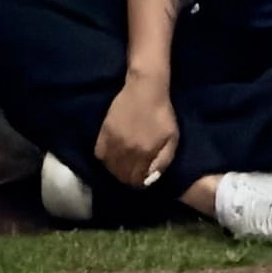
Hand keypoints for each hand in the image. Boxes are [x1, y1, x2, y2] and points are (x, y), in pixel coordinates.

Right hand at [93, 78, 182, 194]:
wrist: (145, 89)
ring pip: (109, 167)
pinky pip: (99, 154)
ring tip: (121, 167)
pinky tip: (111, 156)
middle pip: (121, 175)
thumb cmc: (162, 113)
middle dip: (127, 178)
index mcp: (145, 153)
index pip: (136, 180)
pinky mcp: (104, 132)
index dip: (138, 183)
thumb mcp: (172, 138)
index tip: (140, 181)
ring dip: (115, 170)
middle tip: (131, 175)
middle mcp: (127, 150)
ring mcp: (114, 141)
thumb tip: (150, 179)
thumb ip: (163, 160)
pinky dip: (105, 158)